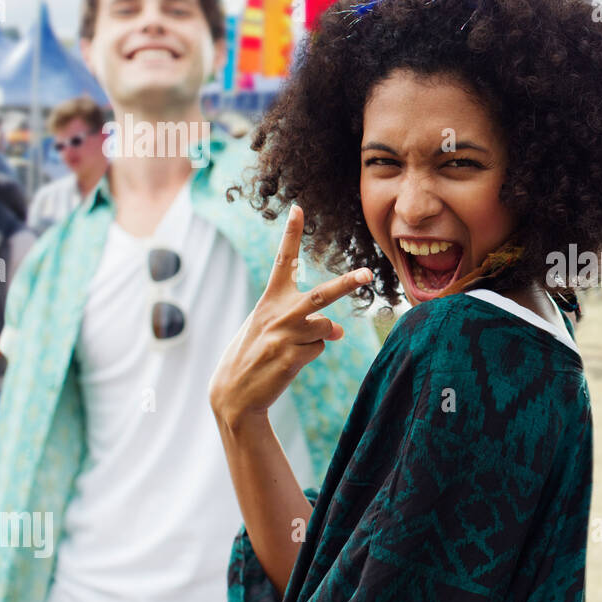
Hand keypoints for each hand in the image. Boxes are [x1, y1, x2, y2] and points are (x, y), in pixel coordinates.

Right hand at [209, 205, 371, 429]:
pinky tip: (288, 362)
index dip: (291, 234)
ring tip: (293, 347)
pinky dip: (310, 354)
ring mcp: (285, 336)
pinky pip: (318, 350)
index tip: (299, 208)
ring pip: (326, 328)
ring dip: (321, 337)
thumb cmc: (255, 353)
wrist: (234, 393)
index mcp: (269, 300)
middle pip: (322, 295)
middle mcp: (278, 313)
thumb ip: (305, 322)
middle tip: (368, 273)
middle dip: (347, 283)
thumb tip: (339, 331)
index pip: (282, 260)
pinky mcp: (291, 358)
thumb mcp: (274, 330)